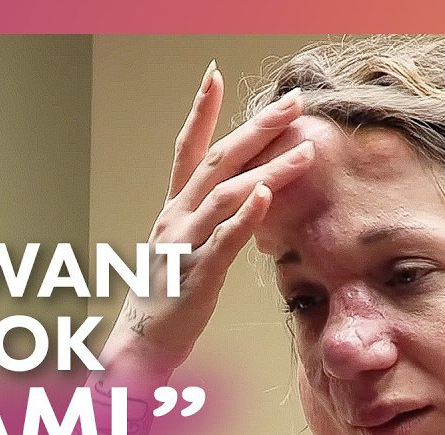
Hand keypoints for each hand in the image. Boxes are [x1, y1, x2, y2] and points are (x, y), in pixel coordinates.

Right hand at [102, 62, 313, 374]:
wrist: (138, 349)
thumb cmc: (166, 303)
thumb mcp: (188, 256)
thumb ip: (211, 227)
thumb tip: (245, 204)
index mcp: (173, 212)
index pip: (188, 150)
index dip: (201, 112)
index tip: (215, 75)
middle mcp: (175, 219)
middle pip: (217, 160)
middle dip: (258, 128)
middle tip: (293, 102)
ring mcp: (183, 245)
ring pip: (227, 194)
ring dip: (269, 168)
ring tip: (306, 150)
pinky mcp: (195, 275)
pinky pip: (222, 239)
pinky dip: (245, 215)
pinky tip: (266, 194)